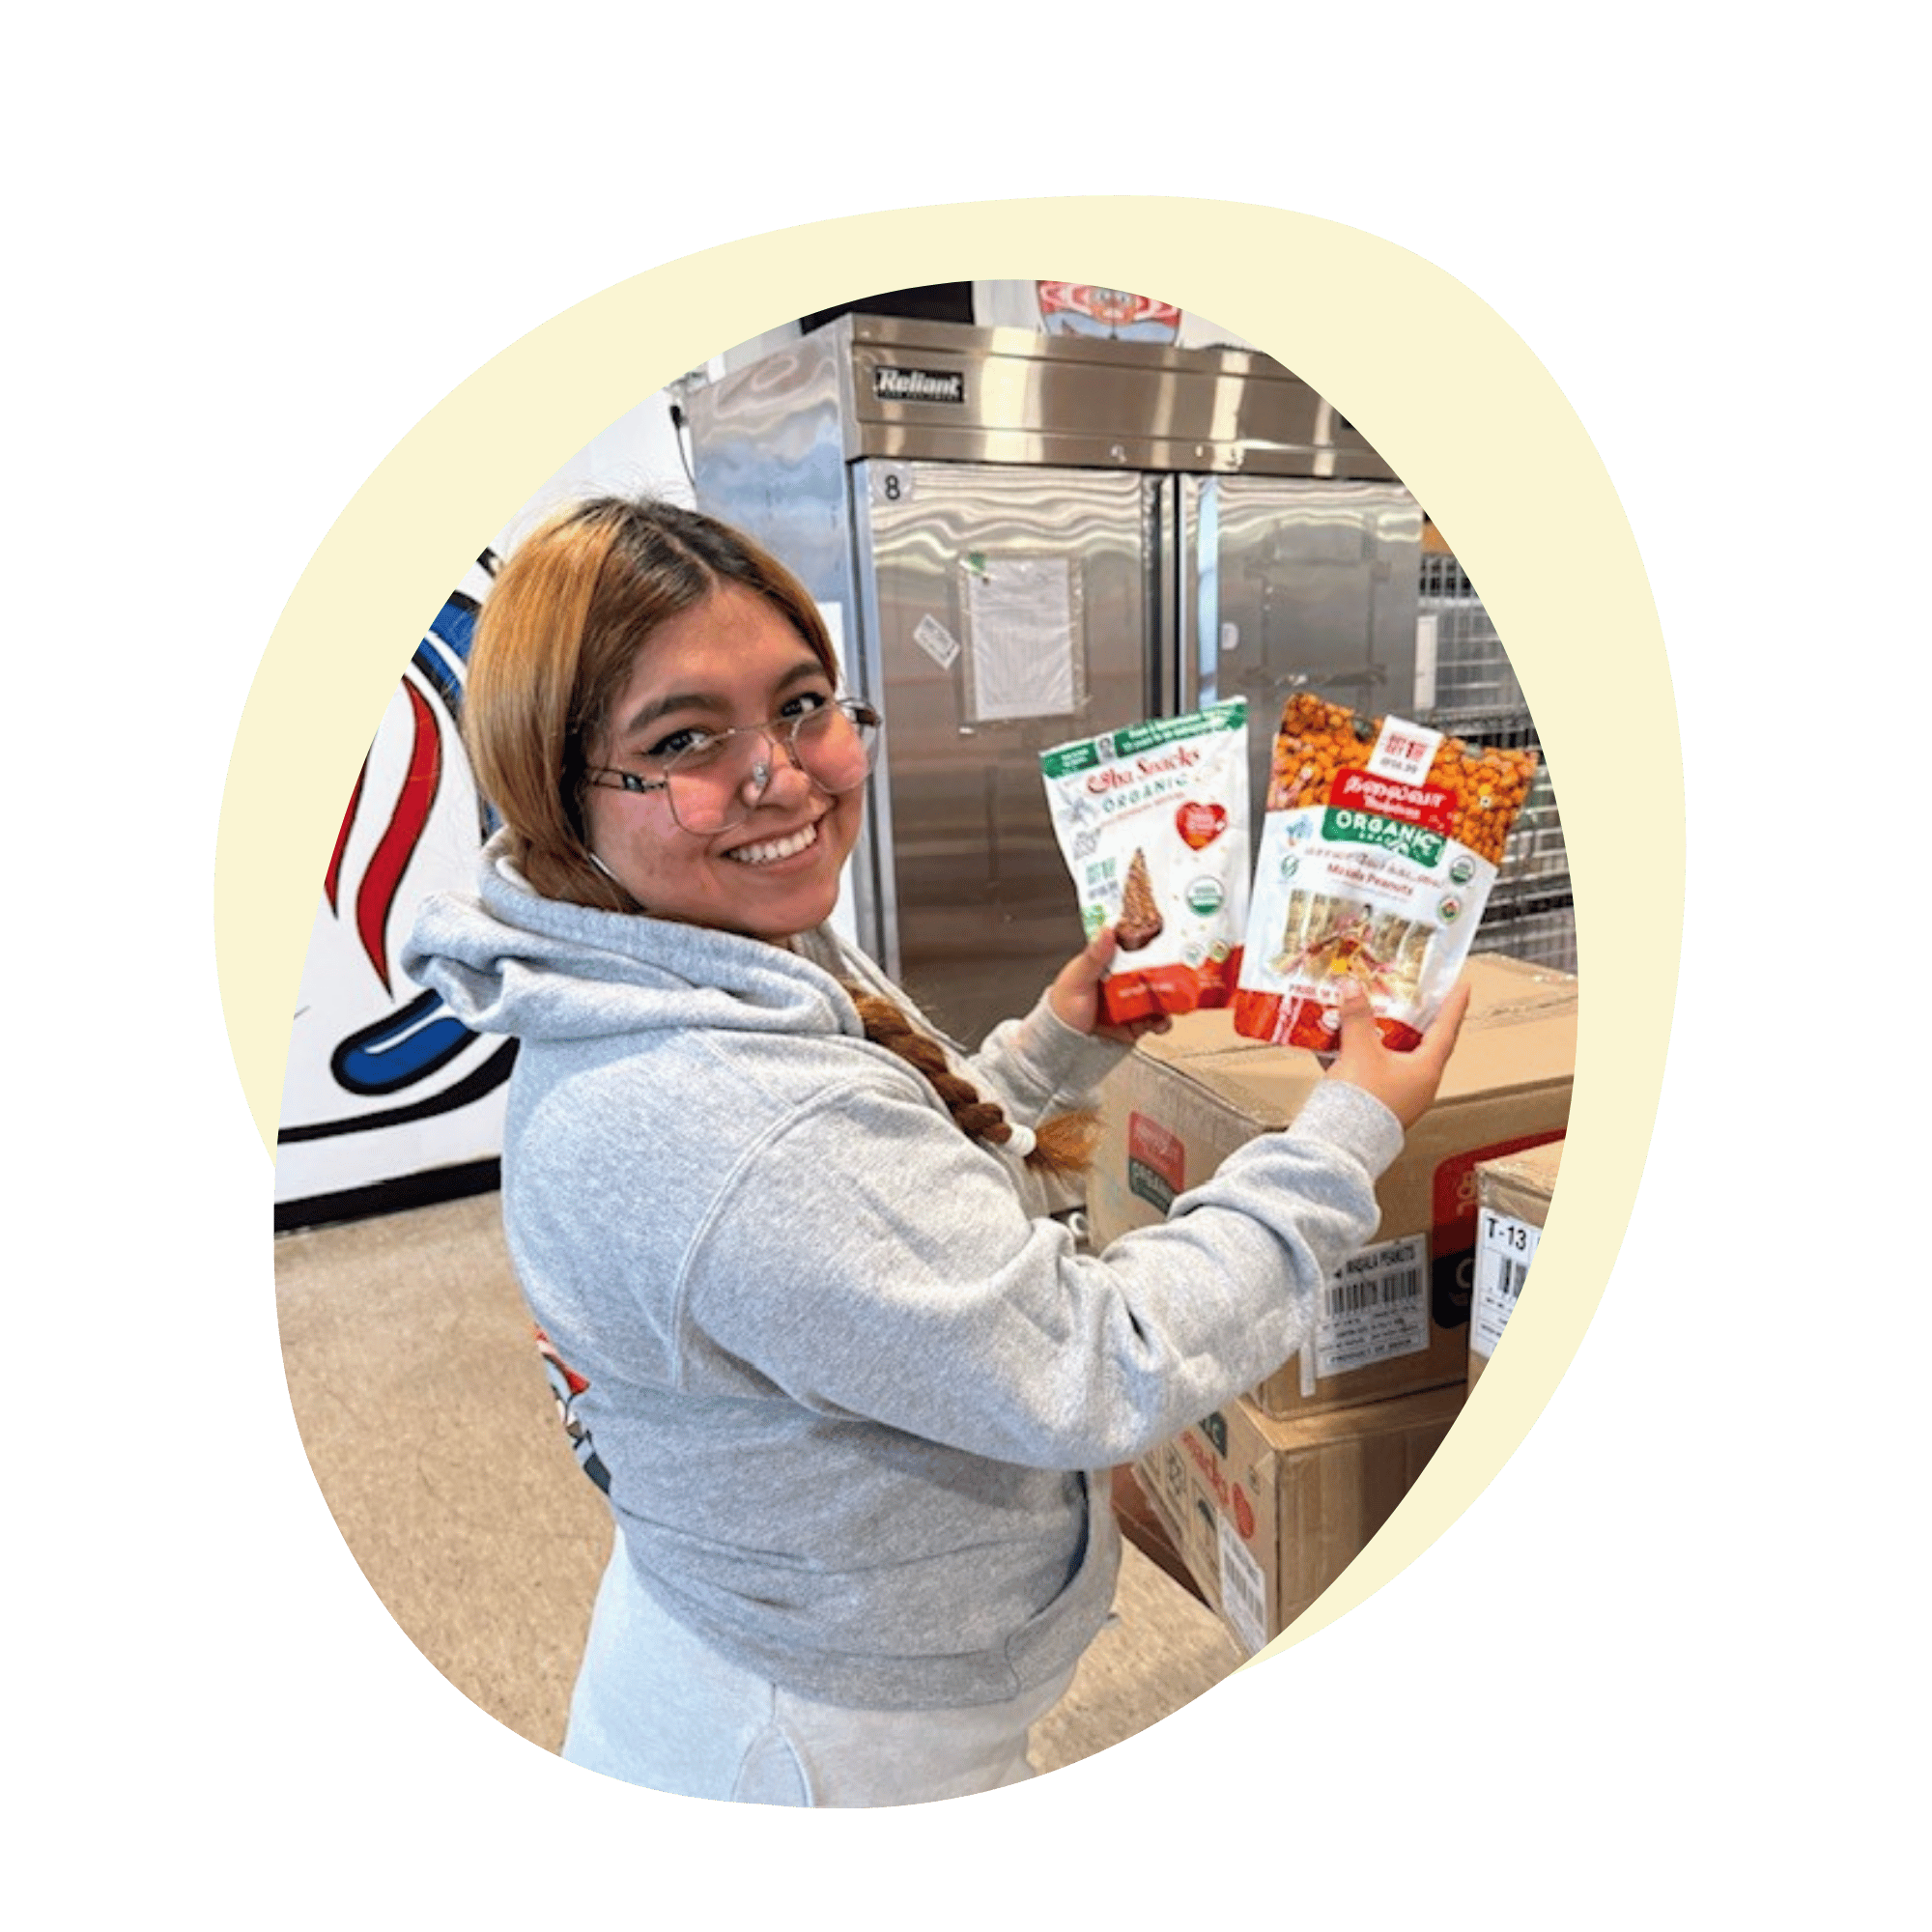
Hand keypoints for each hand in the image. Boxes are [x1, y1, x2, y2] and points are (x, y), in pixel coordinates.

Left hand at [1048, 927, 1173, 1044]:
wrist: (1061, 1047)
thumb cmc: (1061, 1010)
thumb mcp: (1077, 978)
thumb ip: (1094, 956)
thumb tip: (1107, 930)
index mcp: (1107, 965)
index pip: (1132, 948)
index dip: (1150, 942)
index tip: (1168, 938)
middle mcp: (1122, 982)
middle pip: (1152, 971)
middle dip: (1168, 970)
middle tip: (1180, 970)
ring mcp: (1130, 1003)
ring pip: (1159, 996)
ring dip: (1170, 998)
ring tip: (1172, 1000)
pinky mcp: (1136, 1024)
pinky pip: (1156, 1021)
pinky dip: (1163, 1022)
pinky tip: (1160, 1021)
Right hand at [1324, 979, 1469, 1129]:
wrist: (1342, 1143)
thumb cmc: (1362, 1100)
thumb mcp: (1359, 1049)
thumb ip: (1356, 1016)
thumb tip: (1353, 987)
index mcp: (1426, 1070)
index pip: (1446, 1029)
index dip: (1454, 1005)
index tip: (1463, 986)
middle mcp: (1419, 1084)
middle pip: (1421, 1042)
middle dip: (1413, 1018)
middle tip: (1412, 995)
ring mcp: (1401, 1097)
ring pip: (1396, 1057)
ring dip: (1383, 1036)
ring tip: (1370, 1016)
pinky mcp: (1381, 1105)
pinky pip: (1376, 1072)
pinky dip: (1363, 1055)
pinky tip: (1343, 1045)